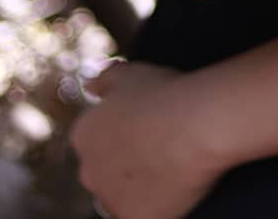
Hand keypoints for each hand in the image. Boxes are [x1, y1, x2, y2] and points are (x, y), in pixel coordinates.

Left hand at [70, 59, 224, 218]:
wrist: (195, 125)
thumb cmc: (164, 94)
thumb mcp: (129, 73)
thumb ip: (104, 80)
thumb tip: (92, 87)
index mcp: (83, 135)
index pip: (94, 137)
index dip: (121, 131)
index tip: (144, 124)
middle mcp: (88, 171)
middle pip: (103, 169)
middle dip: (124, 161)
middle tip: (158, 144)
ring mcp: (110, 199)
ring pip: (121, 194)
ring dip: (137, 184)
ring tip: (170, 162)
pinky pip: (142, 212)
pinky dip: (155, 202)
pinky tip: (175, 182)